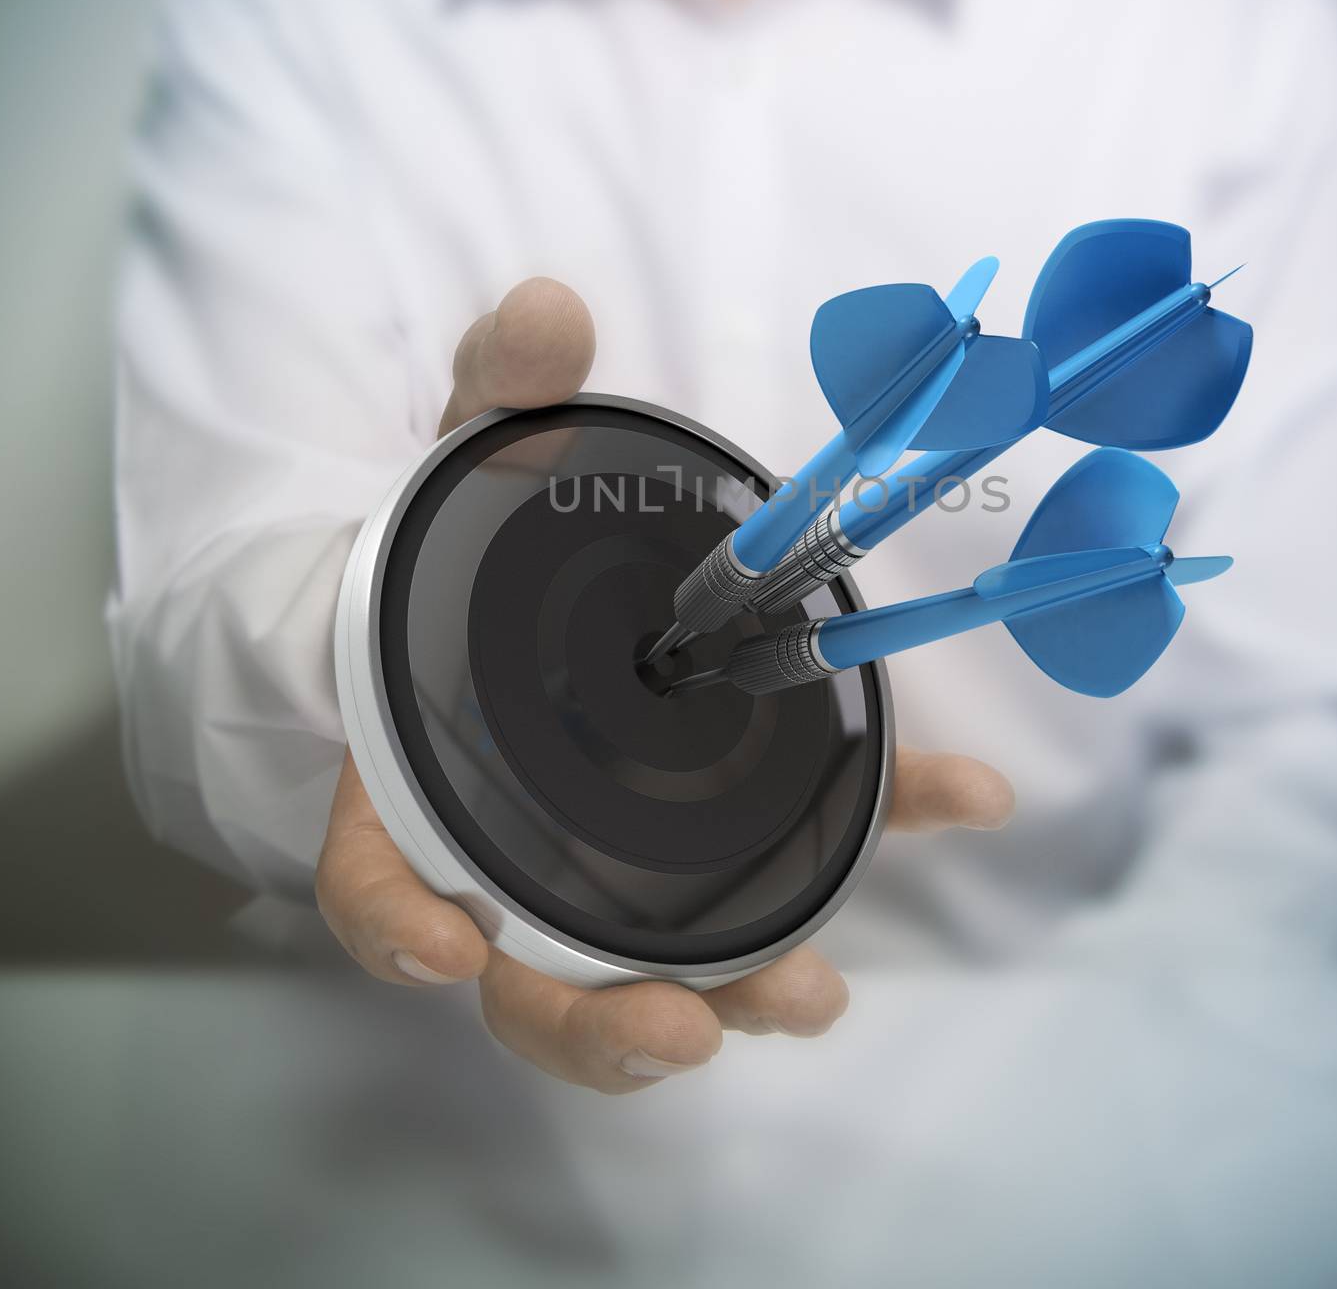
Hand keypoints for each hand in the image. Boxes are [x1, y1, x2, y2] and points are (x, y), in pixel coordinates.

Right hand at [317, 277, 1014, 1091]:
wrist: (524, 598)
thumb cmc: (484, 553)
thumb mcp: (485, 456)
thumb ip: (504, 389)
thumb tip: (547, 308)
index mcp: (422, 774)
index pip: (376, 875)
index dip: (396, 926)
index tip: (445, 950)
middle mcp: (504, 852)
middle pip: (525, 978)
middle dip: (595, 1022)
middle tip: (684, 1028)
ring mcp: (605, 870)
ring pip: (644, 978)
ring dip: (731, 995)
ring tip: (812, 994)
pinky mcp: (705, 842)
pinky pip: (776, 864)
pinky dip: (866, 839)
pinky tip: (960, 798)